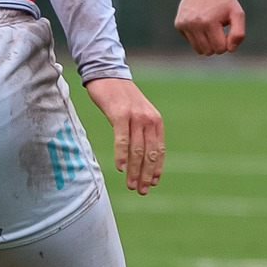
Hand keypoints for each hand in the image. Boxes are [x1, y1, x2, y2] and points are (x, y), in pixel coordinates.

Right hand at [83, 76, 163, 194]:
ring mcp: (135, 117)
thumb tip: (141, 156)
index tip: (153, 183)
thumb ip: (141, 132)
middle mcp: (148, 119)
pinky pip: (122, 139)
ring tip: (131, 185)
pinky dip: (121, 155)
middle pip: (149, 154)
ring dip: (134, 171)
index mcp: (155, 121)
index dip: (156, 168)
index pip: (159, 150)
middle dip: (146, 175)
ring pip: (137, 150)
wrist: (108, 75)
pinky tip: (120, 168)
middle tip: (142, 191)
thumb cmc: (120, 98)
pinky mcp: (120, 114)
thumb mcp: (137, 114)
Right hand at [174, 0, 245, 55]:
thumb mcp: (237, 13)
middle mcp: (194, 24)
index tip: (227, 32)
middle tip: (219, 30)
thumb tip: (231, 50)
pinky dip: (198, 36)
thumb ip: (238, 34)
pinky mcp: (178, 24)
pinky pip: (190, 41)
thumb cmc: (223, 1)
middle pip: (208, 52)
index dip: (226, 43)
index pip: (220, 49)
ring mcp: (184, 24)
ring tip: (210, 28)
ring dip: (207, 43)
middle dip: (216, 44)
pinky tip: (201, 24)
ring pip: (198, 49)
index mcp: (209, 22)